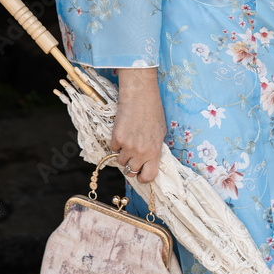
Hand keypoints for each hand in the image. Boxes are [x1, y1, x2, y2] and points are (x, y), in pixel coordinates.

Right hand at [111, 68, 166, 183]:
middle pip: (131, 171)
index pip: (148, 176)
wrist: (140, 95)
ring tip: (128, 140)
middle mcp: (140, 152)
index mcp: (154, 151)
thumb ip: (155, 149)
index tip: (141, 174)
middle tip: (133, 154)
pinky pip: (113, 149)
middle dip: (132, 165)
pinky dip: (116, 144)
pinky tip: (123, 132)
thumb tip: (150, 161)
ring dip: (123, 154)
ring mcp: (127, 146)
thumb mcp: (161, 133)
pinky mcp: (116, 138)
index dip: (143, 177)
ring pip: (120, 162)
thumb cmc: (153, 111)